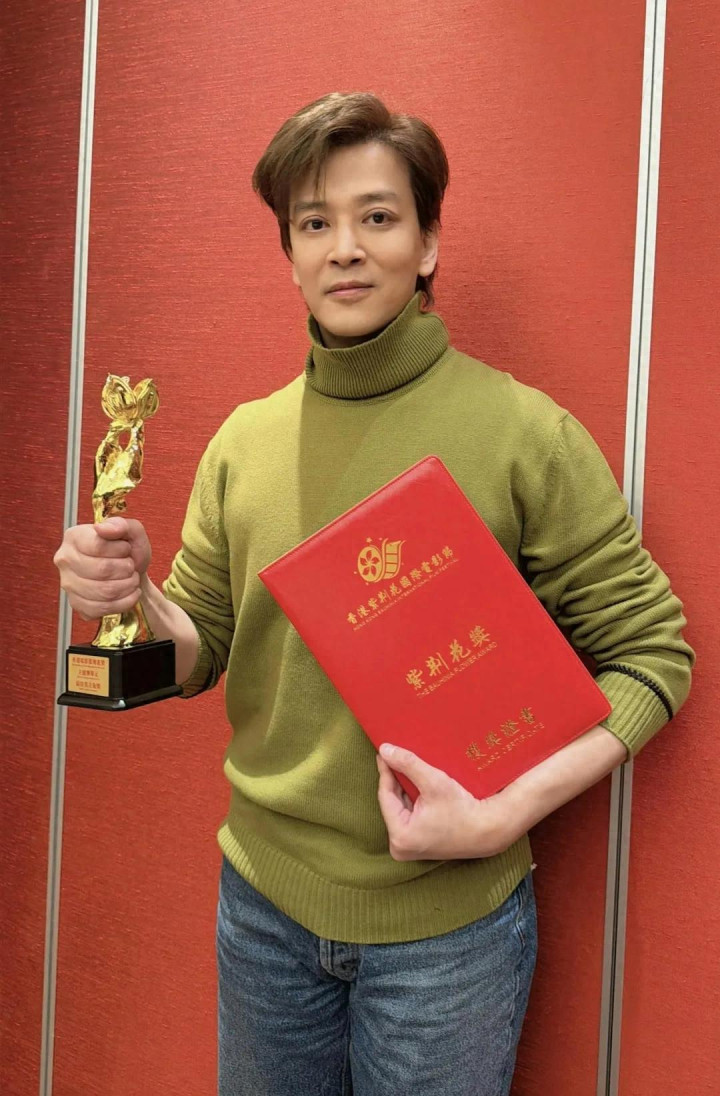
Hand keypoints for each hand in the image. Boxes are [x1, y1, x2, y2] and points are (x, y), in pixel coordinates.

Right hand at [53, 516, 151, 620]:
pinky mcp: (77, 605)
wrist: (132, 575)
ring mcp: (68, 585)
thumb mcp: (130, 532)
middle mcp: (65, 560)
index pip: (97, 545)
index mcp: (74, 537)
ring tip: (132, 579)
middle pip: (101, 570)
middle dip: (126, 569)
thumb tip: (102, 529)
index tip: (126, 549)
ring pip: (104, 591)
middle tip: (131, 566)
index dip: (120, 549)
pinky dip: (124, 602)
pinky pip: (103, 609)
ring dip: (128, 586)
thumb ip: (119, 525)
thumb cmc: (128, 552)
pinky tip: (130, 593)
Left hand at [376, 743, 521, 860]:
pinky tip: (415, 784)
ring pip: (400, 808)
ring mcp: (410, 848)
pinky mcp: (419, 845)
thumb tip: (384, 750)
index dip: (385, 771)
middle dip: (395, 780)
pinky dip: (412, 800)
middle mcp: (400, 847)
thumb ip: (407, 764)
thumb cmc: (463, 809)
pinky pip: (409, 816)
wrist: (490, 830)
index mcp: (400, 836)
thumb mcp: (434, 782)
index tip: (383, 752)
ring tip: (404, 766)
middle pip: (392, 803)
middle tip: (393, 756)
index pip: (385, 796)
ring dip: (404, 789)